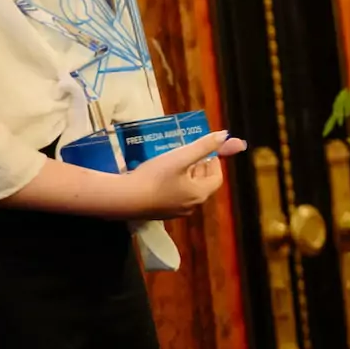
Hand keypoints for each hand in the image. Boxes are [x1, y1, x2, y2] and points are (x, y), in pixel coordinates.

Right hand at [129, 130, 246, 219]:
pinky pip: (174, 196)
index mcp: (199, 194)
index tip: (207, 151)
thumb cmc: (156, 177)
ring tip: (178, 160)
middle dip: (201, 168)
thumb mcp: (181, 156)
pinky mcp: (160, 213)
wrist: (125, 199)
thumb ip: (204, 146)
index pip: (216, 178)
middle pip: (203, 185)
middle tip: (192, 153)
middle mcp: (190, 207)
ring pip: (188, 190)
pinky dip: (175, 184)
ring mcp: (174, 212)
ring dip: (188, 175)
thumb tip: (224, 135)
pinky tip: (162, 174)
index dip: (215, 163)